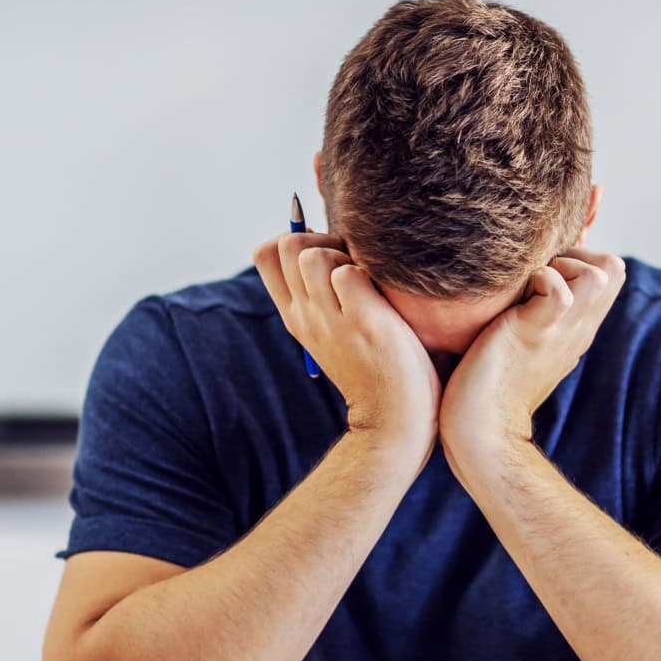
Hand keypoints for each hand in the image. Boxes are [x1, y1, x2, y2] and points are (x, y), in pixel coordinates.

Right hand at [253, 231, 440, 461]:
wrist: (394, 422)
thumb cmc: (376, 368)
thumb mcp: (336, 331)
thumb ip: (326, 294)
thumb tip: (334, 245)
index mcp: (295, 315)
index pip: (266, 253)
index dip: (295, 238)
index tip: (326, 255)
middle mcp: (305, 316)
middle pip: (288, 244)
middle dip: (321, 238)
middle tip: (351, 264)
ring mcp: (331, 320)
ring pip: (313, 254)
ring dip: (344, 255)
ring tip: (367, 284)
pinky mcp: (363, 322)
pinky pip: (350, 272)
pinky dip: (369, 275)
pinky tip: (383, 300)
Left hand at [440, 248, 626, 474]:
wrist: (481, 429)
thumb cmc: (488, 386)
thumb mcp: (525, 341)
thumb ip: (534, 314)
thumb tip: (517, 286)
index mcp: (578, 328)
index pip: (609, 274)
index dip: (579, 257)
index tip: (542, 272)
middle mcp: (579, 327)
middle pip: (615, 267)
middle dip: (576, 254)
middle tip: (536, 275)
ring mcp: (563, 330)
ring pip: (601, 271)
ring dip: (561, 264)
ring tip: (527, 287)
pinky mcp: (537, 331)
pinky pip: (558, 288)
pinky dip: (537, 280)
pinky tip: (512, 301)